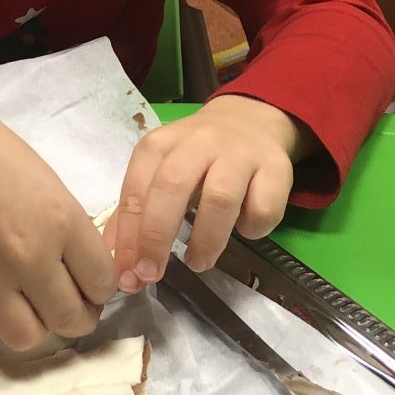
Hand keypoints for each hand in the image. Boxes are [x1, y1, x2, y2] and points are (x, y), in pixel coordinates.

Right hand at [0, 60, 115, 350]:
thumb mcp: (50, 187)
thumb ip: (69, 235)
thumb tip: (83, 276)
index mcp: (61, 222)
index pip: (102, 284)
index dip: (101, 287)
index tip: (93, 283)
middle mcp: (28, 256)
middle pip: (70, 320)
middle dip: (78, 316)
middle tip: (70, 302)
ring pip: (27, 336)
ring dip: (36, 324)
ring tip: (32, 304)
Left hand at [108, 94, 306, 290]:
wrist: (251, 120)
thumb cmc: (197, 157)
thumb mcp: (161, 172)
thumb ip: (139, 212)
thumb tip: (119, 263)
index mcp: (161, 145)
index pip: (136, 189)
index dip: (128, 236)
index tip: (128, 274)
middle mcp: (198, 143)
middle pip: (172, 187)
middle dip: (157, 236)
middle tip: (152, 274)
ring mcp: (239, 154)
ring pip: (220, 197)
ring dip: (206, 239)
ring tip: (198, 262)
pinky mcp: (276, 168)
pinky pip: (263, 206)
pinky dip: (252, 228)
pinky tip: (244, 231)